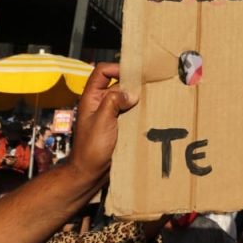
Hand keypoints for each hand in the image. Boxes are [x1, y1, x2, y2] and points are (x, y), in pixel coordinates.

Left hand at [70, 63, 137, 183]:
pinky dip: (139, 112)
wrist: (90, 173)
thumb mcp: (102, 121)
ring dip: (137, 100)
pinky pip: (130, 113)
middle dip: (132, 84)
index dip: (116, 68)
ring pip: (125, 99)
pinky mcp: (118, 126)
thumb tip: (131, 93)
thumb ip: (114, 102)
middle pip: (117, 84)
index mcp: (91, 98)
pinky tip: (149, 115)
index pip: (102, 72)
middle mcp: (100, 104)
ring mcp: (109, 115)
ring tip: (152, 101)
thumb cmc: (90, 148)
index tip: (133, 74)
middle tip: (149, 87)